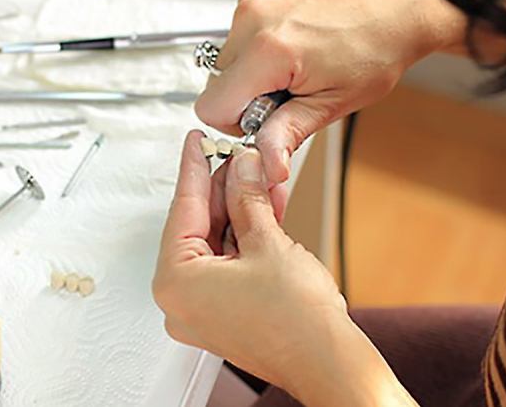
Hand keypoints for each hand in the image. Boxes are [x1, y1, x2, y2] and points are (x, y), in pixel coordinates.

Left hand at [153, 131, 416, 405]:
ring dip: (242, 210)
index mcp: (175, 283)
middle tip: (239, 156)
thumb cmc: (297, 321)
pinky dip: (247, 236)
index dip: (194, 168)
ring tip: (260, 177)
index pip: (183, 210)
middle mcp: (181, 299)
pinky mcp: (224, 312)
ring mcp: (202, 308)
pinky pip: (229, 264)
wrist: (329, 362)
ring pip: (218, 244)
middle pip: (200, 226)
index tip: (194, 142)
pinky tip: (266, 207)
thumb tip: (241, 167)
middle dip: (226, 189)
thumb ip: (248, 198)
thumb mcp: (268, 241)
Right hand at [195, 0, 465, 184]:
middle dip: (246, 92)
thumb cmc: (375, 49)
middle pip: (218, 80)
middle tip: (288, 85)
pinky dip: (257, 38)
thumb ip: (287, 135)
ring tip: (293, 60)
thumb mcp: (332, 104)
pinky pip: (238, 26)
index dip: (235, 121)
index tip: (266, 114)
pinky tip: (290, 37)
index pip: (211, 107)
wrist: (395, 5)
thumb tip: (267, 165)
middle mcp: (255, 16)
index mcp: (270, 51)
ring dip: (252, 64)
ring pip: (227, 54)